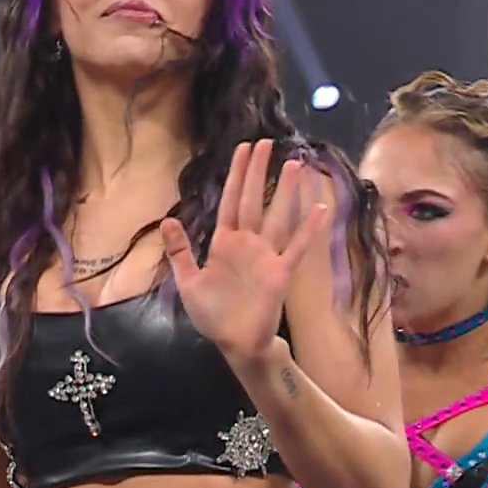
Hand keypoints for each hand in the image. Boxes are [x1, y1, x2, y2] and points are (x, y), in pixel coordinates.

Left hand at [161, 140, 329, 359]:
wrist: (235, 344)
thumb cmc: (213, 315)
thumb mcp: (188, 282)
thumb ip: (181, 251)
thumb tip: (168, 221)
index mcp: (224, 242)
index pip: (232, 200)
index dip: (237, 175)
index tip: (244, 149)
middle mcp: (247, 243)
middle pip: (255, 200)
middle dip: (259, 172)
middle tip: (267, 143)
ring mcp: (266, 256)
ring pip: (278, 216)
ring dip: (287, 191)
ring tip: (296, 164)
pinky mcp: (280, 273)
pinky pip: (296, 248)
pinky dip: (308, 230)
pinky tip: (320, 209)